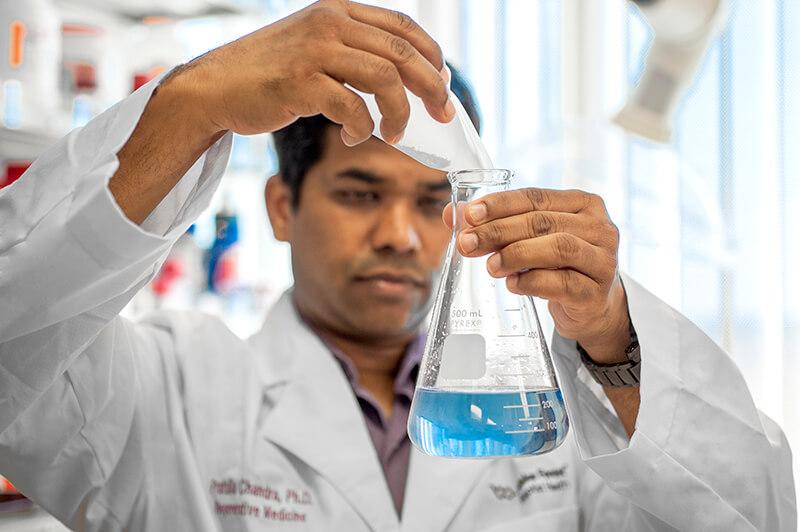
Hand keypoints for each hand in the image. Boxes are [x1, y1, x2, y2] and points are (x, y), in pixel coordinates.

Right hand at [171, 0, 452, 144]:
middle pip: (403, 52)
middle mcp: (329, 23)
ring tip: (394, 134)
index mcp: (337, 10)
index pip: (403, 26)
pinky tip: (352, 136)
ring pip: (385, 79)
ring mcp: (314, 50)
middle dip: (432, 86)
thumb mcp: (312, 46)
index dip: (432, 57)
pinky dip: (361, 128)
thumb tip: (399, 74)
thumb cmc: (266, 74)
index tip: (443, 84)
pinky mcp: (300, 82)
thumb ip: (350, 50)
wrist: (213, 87)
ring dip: (399, 113)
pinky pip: (352, 107)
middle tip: (443, 113)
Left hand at [444, 188, 630, 363]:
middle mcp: (600, 228)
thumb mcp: (531, 240)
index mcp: (583, 204)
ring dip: (516, 254)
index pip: (536, 197)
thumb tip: (452, 213)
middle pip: (543, 222)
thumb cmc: (559, 265)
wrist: (592, 307)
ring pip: (558, 248)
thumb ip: (495, 223)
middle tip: (469, 243)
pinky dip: (532, 282)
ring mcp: (602, 261)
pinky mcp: (595, 293)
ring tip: (490, 265)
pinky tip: (512, 284)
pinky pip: (563, 284)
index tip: (470, 214)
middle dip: (499, 231)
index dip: (500, 204)